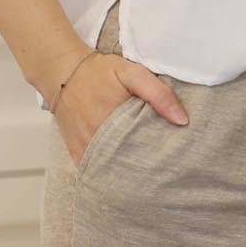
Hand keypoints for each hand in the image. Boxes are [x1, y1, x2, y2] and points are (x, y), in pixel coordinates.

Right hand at [54, 52, 187, 169]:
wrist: (63, 72)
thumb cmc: (100, 72)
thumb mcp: (133, 73)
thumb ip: (158, 94)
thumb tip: (182, 120)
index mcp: (115, 124)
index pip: (145, 153)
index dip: (160, 157)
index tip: (174, 159)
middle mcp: (98, 142)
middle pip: (128, 167)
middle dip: (146, 169)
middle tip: (164, 170)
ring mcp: (86, 150)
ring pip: (111, 173)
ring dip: (128, 174)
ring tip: (146, 173)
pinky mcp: (77, 154)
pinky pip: (94, 172)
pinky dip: (108, 174)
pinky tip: (122, 173)